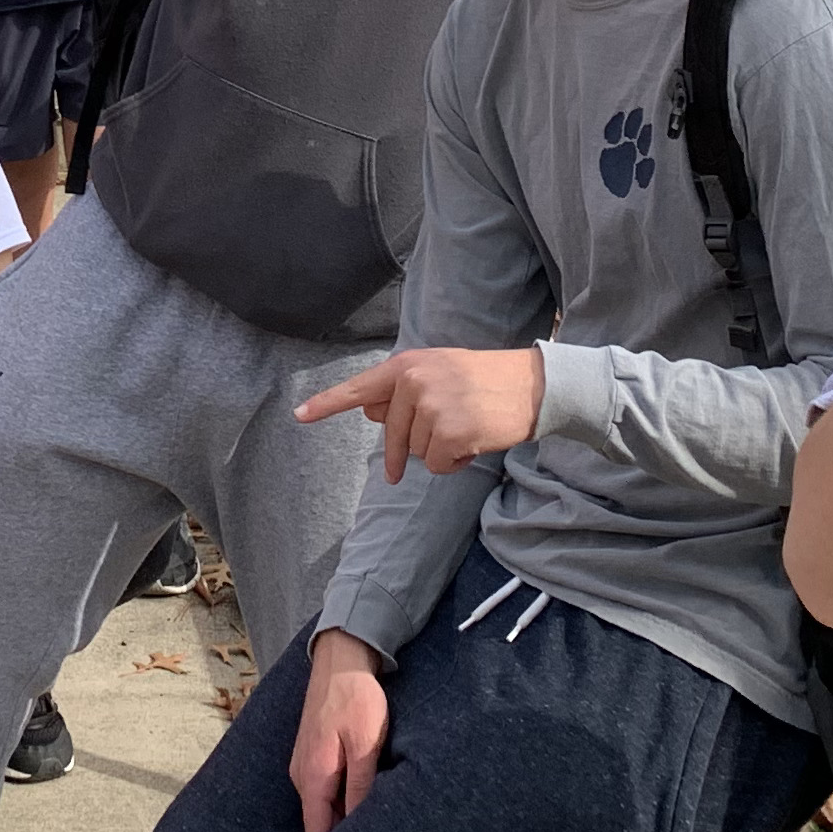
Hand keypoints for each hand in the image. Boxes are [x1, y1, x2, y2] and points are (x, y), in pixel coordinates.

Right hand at [290, 631, 390, 831]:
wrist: (340, 659)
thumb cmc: (356, 699)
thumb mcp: (366, 743)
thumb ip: (360, 787)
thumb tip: (357, 826)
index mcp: (313, 776)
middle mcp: (301, 775)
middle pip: (319, 823)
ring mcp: (303, 764)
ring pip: (322, 806)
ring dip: (343, 813)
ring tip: (374, 816)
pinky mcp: (311, 754)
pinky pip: (323, 789)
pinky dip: (340, 796)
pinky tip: (362, 791)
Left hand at [296, 345, 545, 482]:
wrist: (533, 386)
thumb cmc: (485, 380)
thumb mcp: (439, 374)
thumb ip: (403, 392)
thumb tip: (369, 411)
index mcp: (406, 366)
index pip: (360, 388)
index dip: (328, 404)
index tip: (299, 415)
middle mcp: (412, 383)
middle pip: (393, 436)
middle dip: (410, 449)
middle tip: (449, 432)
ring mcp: (429, 407)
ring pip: (416, 454)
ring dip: (441, 450)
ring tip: (469, 425)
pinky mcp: (448, 433)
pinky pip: (436, 465)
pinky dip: (455, 462)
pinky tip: (475, 440)